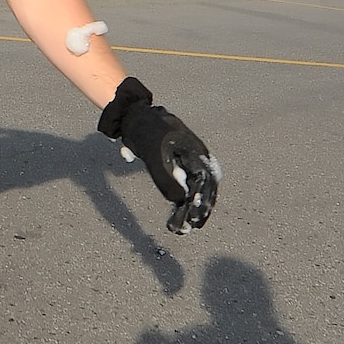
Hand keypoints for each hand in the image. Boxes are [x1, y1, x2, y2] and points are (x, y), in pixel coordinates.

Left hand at [99, 77, 219, 233]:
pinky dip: (183, 198)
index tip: (195, 218)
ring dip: (192, 207)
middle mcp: (197, 157)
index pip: (205, 183)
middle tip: (191, 228)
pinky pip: (188, 183)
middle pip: (204, 187)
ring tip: (185, 226)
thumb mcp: (154, 157)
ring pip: (197, 187)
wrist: (137, 116)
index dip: (202, 202)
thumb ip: (165, 178)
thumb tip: (179, 200)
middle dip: (199, 209)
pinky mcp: (180, 164)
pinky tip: (181, 211)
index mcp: (196, 153)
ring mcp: (190, 161)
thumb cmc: (147, 133)